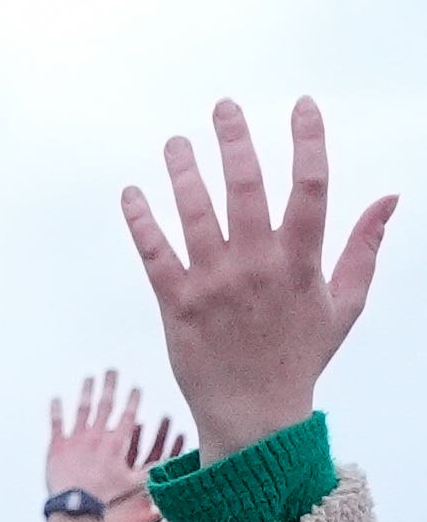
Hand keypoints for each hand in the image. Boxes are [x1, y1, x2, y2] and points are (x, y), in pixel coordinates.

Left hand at [45, 370, 159, 521]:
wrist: (76, 512)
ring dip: (87, 391)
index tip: (136, 387)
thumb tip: (177, 465)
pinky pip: (55, 424)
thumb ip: (156, 471)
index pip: (128, 415)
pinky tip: (55, 398)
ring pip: (82, 409)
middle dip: (110, 385)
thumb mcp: (138, 486)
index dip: (133, 399)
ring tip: (90, 378)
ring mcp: (75, 440)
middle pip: (105, 404)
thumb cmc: (108, 503)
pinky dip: (56, 410)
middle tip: (112, 370)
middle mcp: (97, 436)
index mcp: (117, 443)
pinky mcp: (56, 449)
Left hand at [121, 98, 393, 461]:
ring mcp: (212, 284)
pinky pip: (153, 253)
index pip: (310, 188)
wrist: (254, 415)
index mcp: (300, 262)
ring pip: (194, 213)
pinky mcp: (174, 304)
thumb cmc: (300, 356)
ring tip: (177, 141)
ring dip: (183, 172)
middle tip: (224, 107)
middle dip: (236, 142)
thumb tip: (390, 198)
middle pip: (246, 188)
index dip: (308, 142)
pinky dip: (141, 220)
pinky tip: (131, 192)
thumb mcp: (344, 303)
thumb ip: (364, 248)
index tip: (302, 105)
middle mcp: (256, 266)